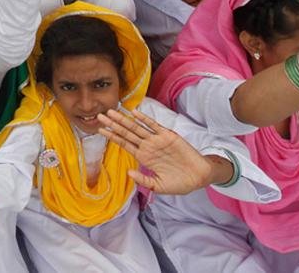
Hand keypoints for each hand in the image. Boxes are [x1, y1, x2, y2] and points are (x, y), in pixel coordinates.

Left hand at [98, 107, 215, 193]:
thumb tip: (128, 173)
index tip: (99, 130)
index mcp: (144, 157)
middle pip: (127, 133)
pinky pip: (154, 125)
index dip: (112, 136)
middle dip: (113, 124)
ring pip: (137, 127)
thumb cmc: (179, 182)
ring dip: (124, 120)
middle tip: (99, 115)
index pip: (124, 144)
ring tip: (111, 112)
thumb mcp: (158, 186)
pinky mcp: (168, 136)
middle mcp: (147, 146)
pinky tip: (134, 112)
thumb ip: (143, 180)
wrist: (199, 176)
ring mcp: (157, 140)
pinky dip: (144, 119)